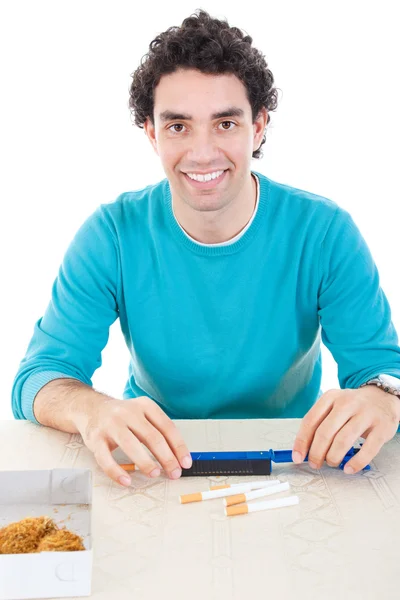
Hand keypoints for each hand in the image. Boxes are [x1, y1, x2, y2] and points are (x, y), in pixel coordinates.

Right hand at [74, 395, 191, 485]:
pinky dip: (116, 472)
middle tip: (174, 473)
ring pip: (130, 445)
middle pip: (152, 436)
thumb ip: (158, 431)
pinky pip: (106, 458)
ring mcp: (111, 424)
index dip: (178, 447)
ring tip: (154, 474)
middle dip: (166, 457)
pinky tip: (126, 481)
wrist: (92, 408)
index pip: (167, 427)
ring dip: (145, 462)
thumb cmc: (123, 417)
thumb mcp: (143, 415)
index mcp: (145, 406)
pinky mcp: (96, 438)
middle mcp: (128, 412)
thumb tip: (177, 458)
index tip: (185, 463)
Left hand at [292, 386, 399, 473]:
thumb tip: (304, 450)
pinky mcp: (382, 427)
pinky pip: (367, 449)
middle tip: (315, 464)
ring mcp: (366, 414)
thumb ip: (320, 423)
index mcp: (331, 397)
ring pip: (343, 440)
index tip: (297, 457)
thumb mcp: (334, 406)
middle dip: (316, 453)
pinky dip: (356, 463)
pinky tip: (348, 468)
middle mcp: (347, 403)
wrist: (382, 397)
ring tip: (332, 463)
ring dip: (333, 457)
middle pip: (325, 432)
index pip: (310, 421)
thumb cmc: (353, 407)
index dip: (302, 441)